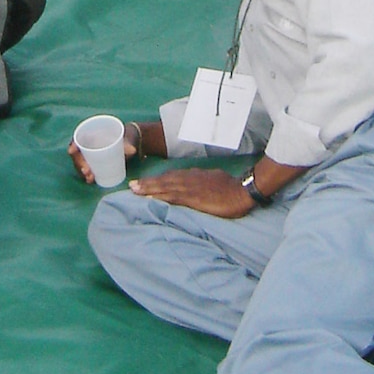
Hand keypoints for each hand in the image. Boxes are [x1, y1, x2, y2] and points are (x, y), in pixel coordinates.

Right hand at [69, 122, 140, 183]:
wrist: (130, 145)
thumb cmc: (126, 138)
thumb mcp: (126, 139)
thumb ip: (128, 144)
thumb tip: (132, 150)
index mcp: (92, 134)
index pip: (77, 138)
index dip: (73, 144)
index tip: (72, 150)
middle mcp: (88, 144)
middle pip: (77, 154)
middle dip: (79, 162)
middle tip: (87, 171)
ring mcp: (89, 155)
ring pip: (80, 163)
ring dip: (82, 171)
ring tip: (90, 178)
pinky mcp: (93, 164)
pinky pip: (86, 169)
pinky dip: (86, 175)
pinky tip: (90, 180)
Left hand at [128, 167, 254, 216]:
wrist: (242, 191)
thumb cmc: (232, 188)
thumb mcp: (214, 180)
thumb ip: (203, 182)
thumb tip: (196, 187)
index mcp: (194, 176)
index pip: (172, 176)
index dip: (157, 180)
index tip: (145, 182)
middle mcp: (189, 179)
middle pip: (164, 180)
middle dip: (147, 183)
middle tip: (131, 186)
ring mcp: (190, 188)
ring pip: (165, 186)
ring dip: (148, 188)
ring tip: (135, 190)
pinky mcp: (193, 198)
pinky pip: (172, 196)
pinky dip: (159, 196)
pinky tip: (150, 198)